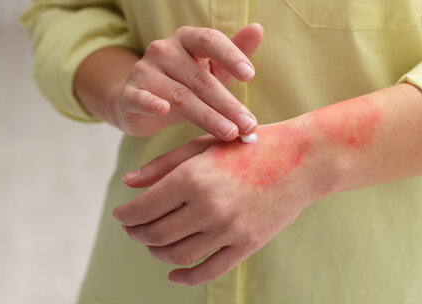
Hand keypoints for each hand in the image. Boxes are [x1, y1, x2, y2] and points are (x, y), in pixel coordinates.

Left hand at [112, 118, 327, 285]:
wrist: (300, 159)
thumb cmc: (247, 146)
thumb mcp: (202, 145)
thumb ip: (162, 165)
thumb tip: (127, 183)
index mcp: (193, 177)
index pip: (143, 209)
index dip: (125, 216)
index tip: (121, 215)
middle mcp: (208, 206)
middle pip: (155, 234)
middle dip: (136, 233)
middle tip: (133, 228)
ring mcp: (229, 229)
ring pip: (177, 255)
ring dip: (156, 253)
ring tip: (152, 244)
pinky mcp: (247, 244)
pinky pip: (208, 270)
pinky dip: (185, 276)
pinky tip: (173, 273)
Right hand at [113, 23, 263, 139]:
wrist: (138, 100)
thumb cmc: (184, 82)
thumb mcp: (211, 67)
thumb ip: (235, 50)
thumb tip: (258, 28)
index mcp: (186, 39)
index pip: (209, 40)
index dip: (230, 55)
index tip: (250, 75)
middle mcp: (163, 50)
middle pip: (200, 78)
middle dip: (227, 104)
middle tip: (248, 124)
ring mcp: (144, 71)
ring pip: (179, 95)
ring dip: (207, 116)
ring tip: (229, 133)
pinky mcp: (129, 94)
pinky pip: (141, 99)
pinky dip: (151, 104)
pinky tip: (163, 110)